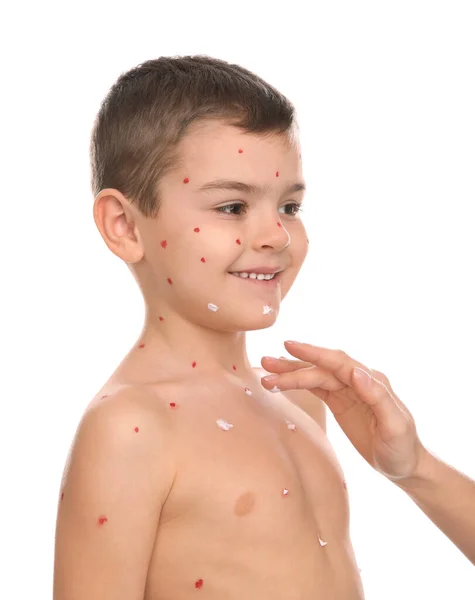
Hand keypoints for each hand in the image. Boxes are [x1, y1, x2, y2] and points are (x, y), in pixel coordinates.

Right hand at [260, 341, 426, 481]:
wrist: (404, 465)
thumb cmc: (402, 448)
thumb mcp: (395, 426)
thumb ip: (378, 397)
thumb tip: (356, 371)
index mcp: (372, 381)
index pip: (338, 362)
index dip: (314, 354)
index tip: (290, 346)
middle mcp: (358, 380)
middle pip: (321, 368)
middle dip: (293, 366)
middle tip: (266, 364)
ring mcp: (347, 390)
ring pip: (315, 376)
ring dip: (291, 372)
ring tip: (265, 369)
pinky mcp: (340, 401)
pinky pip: (315, 387)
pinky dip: (297, 382)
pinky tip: (281, 379)